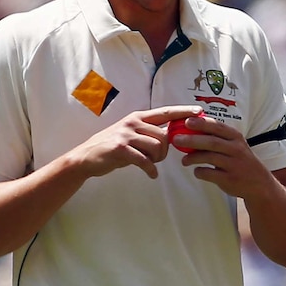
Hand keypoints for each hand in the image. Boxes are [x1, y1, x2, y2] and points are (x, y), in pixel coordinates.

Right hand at [68, 105, 203, 178]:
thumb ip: (148, 133)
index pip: (165, 112)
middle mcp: (133, 122)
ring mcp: (126, 134)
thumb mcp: (131, 135)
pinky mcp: (121, 149)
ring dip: (158, 160)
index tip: (199, 110)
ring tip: (150, 164)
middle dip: (166, 151)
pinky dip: (151, 169)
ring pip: (157, 147)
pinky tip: (151, 174)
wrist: (86, 157)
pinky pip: (145, 160)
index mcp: (138, 117)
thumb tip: (171, 136)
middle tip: (157, 159)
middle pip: (164, 135)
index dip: (183, 111)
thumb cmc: (112, 148)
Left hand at [173, 115, 274, 198]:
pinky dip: (200, 172)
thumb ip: (217, 137)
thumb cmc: (241, 160)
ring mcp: (233, 164)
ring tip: (183, 160)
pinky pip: (209, 174)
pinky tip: (197, 171)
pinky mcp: (229, 179)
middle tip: (176, 139)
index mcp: (236, 137)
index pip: (217, 126)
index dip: (201, 123)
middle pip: (211, 142)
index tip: (186, 121)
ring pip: (209, 157)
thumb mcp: (235, 144)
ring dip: (193, 157)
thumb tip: (192, 128)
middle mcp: (236, 149)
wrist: (259, 184)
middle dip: (192, 139)